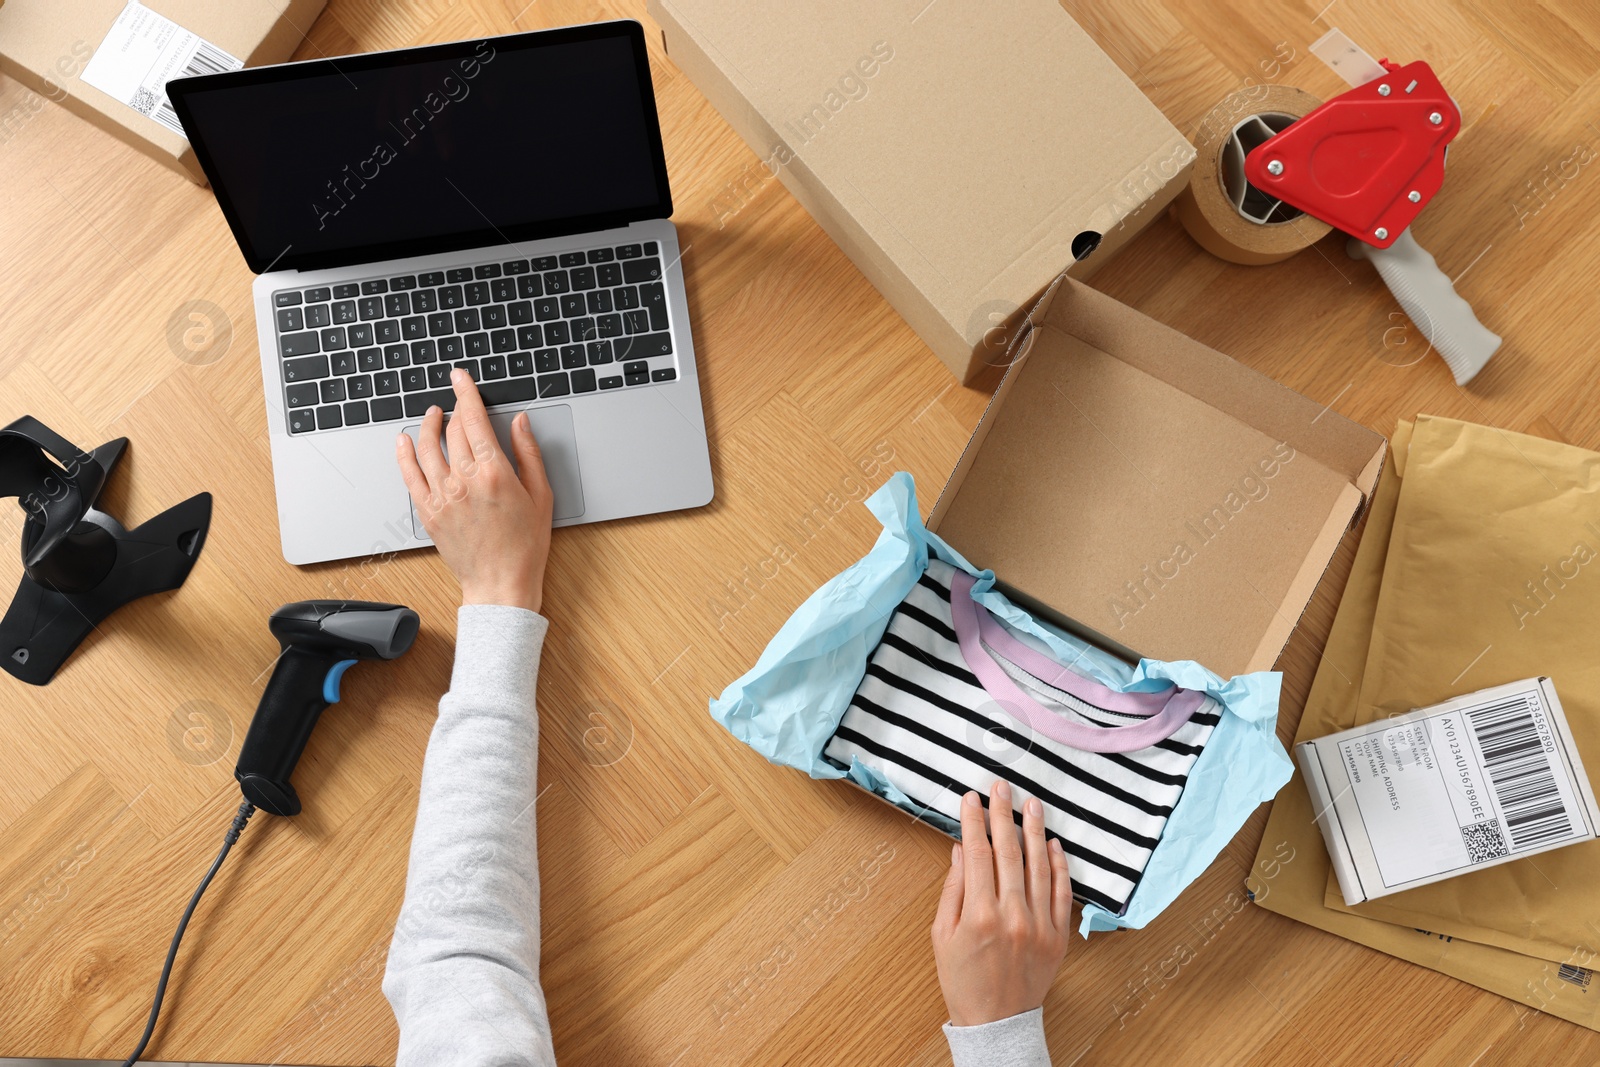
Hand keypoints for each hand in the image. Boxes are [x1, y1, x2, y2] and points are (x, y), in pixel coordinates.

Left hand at [395, 370, 553, 612]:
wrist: (500, 584)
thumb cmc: (525, 545)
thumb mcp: (541, 495)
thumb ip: (528, 454)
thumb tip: (519, 422)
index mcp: (494, 473)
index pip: (474, 420)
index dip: (466, 393)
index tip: (460, 377)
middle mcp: (464, 481)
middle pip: (453, 431)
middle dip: (455, 410)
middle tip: (457, 401)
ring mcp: (442, 496)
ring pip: (426, 448)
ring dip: (428, 425)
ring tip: (433, 415)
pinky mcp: (428, 512)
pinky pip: (409, 475)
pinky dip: (404, 454)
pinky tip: (404, 441)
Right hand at [931, 781, 1071, 1026]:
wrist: (996, 1023)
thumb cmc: (963, 980)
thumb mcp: (942, 935)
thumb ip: (953, 890)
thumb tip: (960, 850)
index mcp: (979, 915)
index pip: (977, 854)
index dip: (973, 822)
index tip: (971, 799)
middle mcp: (1012, 916)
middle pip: (1009, 852)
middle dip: (1002, 814)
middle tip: (1001, 787)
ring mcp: (1040, 925)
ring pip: (1039, 866)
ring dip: (1034, 830)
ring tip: (1030, 804)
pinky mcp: (1059, 936)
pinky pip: (1062, 893)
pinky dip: (1059, 866)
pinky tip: (1053, 843)